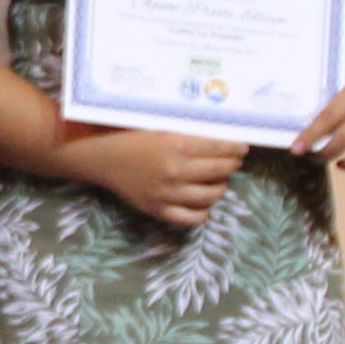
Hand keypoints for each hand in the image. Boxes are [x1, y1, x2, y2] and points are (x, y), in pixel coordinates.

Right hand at [62, 127, 248, 228]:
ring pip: (211, 195)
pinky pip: (192, 218)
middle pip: (220, 171)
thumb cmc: (131, 136)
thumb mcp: (160, 126)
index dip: (235, 148)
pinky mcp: (159, 210)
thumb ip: (187, 131)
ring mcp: (168, 193)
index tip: (242, 148)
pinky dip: (203, 211)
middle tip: (234, 161)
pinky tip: (202, 201)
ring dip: (220, 186)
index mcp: (176, 144)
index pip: (220, 148)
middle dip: (231, 165)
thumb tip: (219, 134)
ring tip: (218, 180)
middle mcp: (176, 170)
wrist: (102, 157)